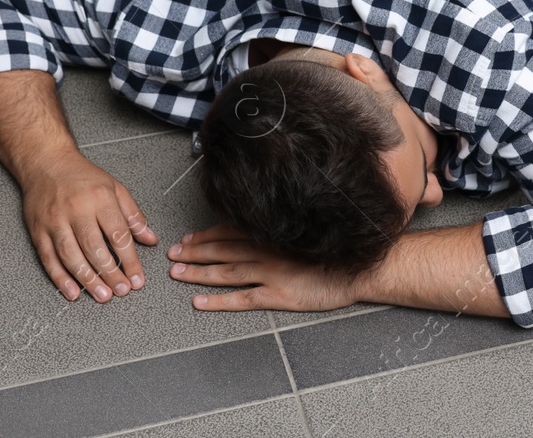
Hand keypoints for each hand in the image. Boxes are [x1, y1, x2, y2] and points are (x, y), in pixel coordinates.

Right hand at [20, 148, 158, 301]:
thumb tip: (151, 239)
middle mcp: (77, 210)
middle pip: (95, 248)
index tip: (138, 278)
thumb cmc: (82, 176)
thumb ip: (133, 215)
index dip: (130, 260)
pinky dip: (60, 278)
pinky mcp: (38, 230)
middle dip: (110, 273)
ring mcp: (55, 221)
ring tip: (102, 295)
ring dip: (88, 279)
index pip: (119, 234)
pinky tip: (72, 291)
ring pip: (71, 256)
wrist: (46, 162)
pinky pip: (49, 258)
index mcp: (100, 198)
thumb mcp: (115, 188)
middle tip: (121, 291)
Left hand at [168, 223, 357, 312]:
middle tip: (172, 256)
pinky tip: (200, 302)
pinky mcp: (278, 295)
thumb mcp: (305, 234)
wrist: (361, 268)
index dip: (206, 236)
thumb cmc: (337, 251)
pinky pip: (242, 299)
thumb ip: (280, 233)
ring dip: (199, 273)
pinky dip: (219, 301)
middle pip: (222, 251)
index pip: (231, 232)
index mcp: (273, 235)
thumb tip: (260, 230)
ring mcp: (271, 273)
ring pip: (226, 272)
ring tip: (177, 275)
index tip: (188, 238)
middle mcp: (267, 252)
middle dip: (194, 253)